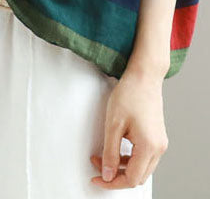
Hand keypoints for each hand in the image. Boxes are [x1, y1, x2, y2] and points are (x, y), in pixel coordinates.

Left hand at [90, 68, 168, 189]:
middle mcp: (158, 148)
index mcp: (149, 147)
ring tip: (103, 156)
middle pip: (137, 177)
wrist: (144, 76)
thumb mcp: (113, 124)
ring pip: (141, 168)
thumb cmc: (129, 94)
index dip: (111, 182)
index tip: (97, 177)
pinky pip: (144, 157)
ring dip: (122, 167)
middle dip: (116, 176)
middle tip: (98, 166)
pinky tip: (116, 149)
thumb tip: (107, 174)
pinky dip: (129, 158)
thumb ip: (110, 153)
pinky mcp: (157, 137)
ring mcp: (160, 143)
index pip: (130, 178)